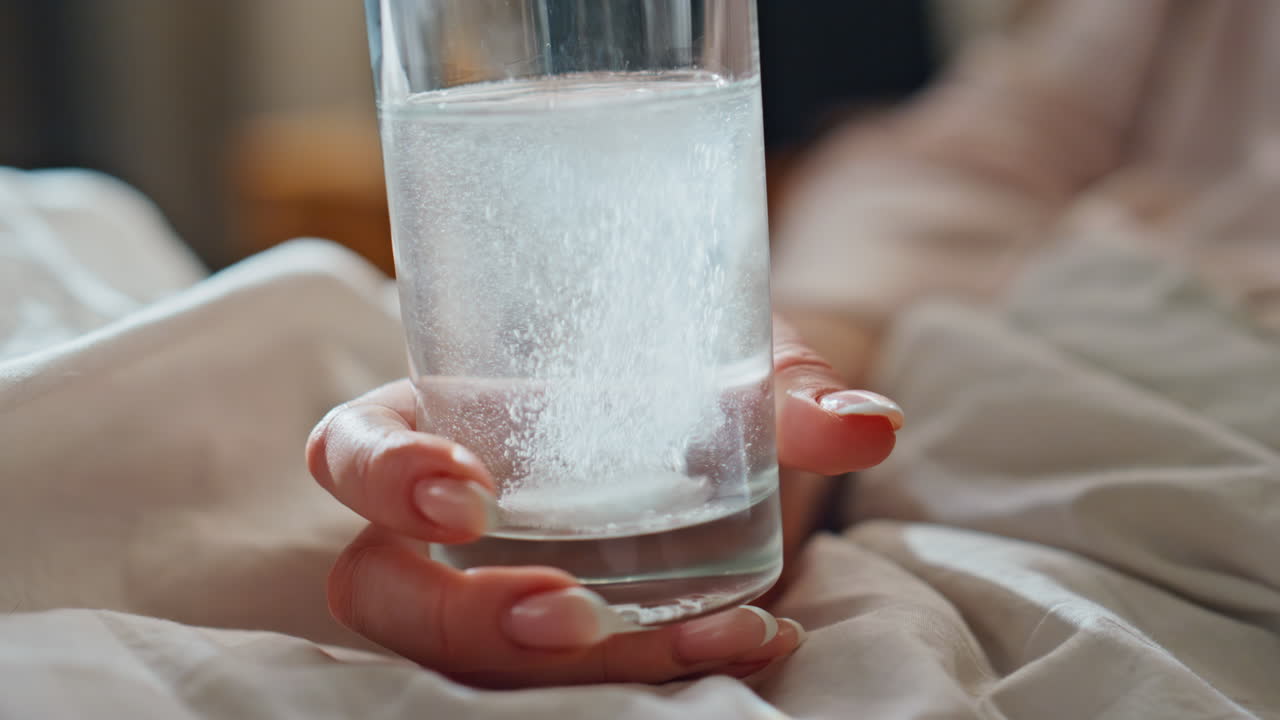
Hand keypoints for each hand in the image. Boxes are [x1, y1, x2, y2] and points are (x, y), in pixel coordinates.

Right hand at [305, 315, 900, 687]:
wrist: (732, 435)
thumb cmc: (694, 375)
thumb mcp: (736, 367)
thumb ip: (790, 390)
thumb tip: (869, 426)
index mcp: (450, 420)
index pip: (351, 448)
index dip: (383, 476)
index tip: (470, 490)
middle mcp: (448, 521)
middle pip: (380, 585)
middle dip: (462, 616)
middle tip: (573, 613)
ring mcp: (492, 588)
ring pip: (461, 658)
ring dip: (565, 672)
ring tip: (714, 641)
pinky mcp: (552, 638)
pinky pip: (558, 682)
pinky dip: (655, 674)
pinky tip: (754, 641)